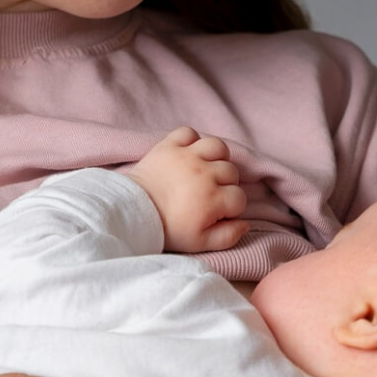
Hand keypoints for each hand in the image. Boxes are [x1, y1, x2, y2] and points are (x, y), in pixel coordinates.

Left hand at [126, 126, 249, 252]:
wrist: (132, 214)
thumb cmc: (167, 230)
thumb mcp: (200, 243)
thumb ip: (228, 236)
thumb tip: (245, 223)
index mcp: (213, 199)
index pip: (240, 198)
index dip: (232, 207)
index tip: (218, 212)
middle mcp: (204, 174)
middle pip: (231, 172)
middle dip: (225, 184)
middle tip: (209, 194)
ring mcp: (186, 157)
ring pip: (217, 146)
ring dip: (216, 158)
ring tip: (206, 169)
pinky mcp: (168, 146)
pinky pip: (188, 132)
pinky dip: (191, 141)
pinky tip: (188, 155)